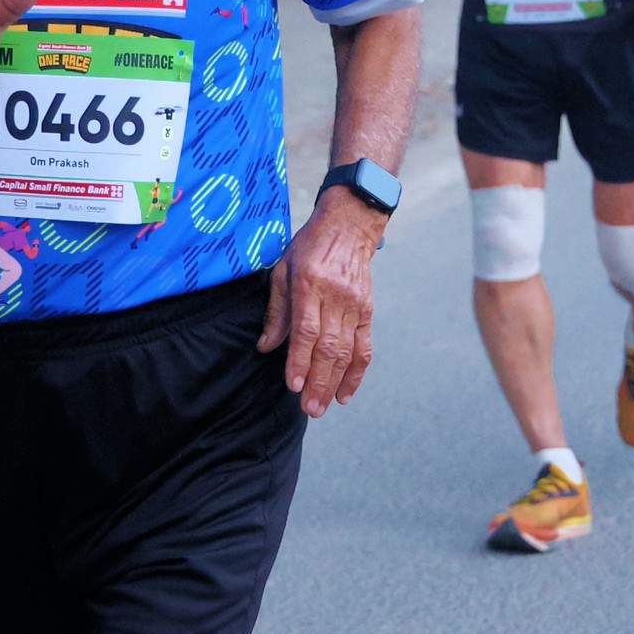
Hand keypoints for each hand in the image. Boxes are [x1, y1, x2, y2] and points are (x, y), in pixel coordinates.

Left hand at [258, 190, 387, 415]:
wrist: (350, 225)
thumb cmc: (310, 246)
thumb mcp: (283, 269)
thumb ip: (276, 310)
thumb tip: (266, 347)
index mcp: (310, 285)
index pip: (307, 330)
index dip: (300, 360)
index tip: (294, 385)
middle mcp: (336, 297)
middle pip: (329, 347)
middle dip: (319, 381)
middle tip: (309, 408)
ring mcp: (355, 305)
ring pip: (347, 351)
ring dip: (335, 383)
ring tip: (323, 407)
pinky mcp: (367, 311)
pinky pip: (365, 346)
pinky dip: (357, 372)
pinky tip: (346, 393)